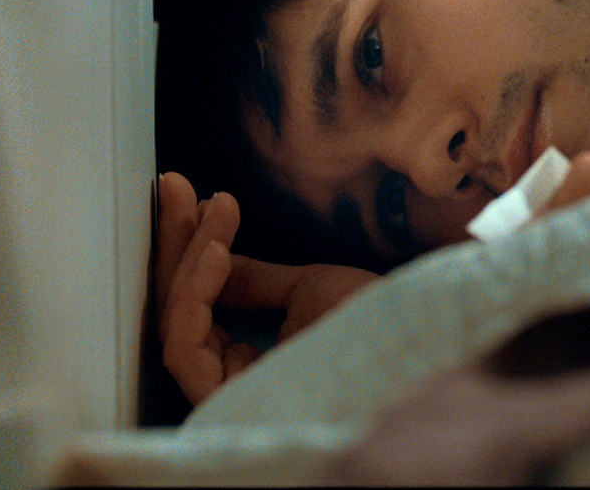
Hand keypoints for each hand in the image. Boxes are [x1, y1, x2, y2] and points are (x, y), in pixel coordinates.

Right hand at [153, 172, 378, 405]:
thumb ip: (252, 279)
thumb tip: (207, 254)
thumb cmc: (376, 327)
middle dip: (178, 244)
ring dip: (187, 261)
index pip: (203, 309)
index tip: (199, 198)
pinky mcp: (224, 403)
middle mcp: (235, 384)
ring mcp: (228, 397)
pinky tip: (216, 253)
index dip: (194, 251)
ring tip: (211, 212)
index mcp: (254, 365)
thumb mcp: (309, 289)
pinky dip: (193, 297)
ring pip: (176, 327)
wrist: (414, 349)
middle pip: (180, 315)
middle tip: (175, 185)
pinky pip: (184, 350)